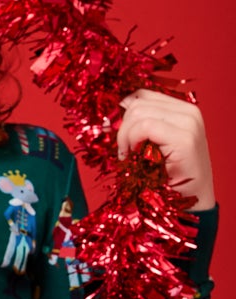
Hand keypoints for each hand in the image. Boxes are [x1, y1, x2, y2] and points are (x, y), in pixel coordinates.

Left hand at [117, 90, 214, 209]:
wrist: (190, 204)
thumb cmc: (166, 178)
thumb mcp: (150, 145)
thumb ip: (138, 126)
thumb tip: (108, 117)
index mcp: (181, 109)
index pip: (142, 94)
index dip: (122, 111)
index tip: (112, 132)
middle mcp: (189, 111)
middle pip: (137, 103)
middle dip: (122, 129)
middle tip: (124, 153)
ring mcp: (189, 122)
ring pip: (137, 113)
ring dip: (125, 138)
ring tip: (130, 158)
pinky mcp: (185, 138)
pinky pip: (144, 127)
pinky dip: (131, 143)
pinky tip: (134, 159)